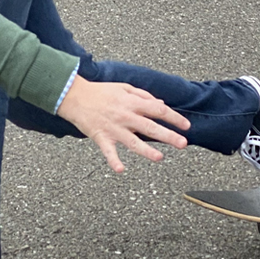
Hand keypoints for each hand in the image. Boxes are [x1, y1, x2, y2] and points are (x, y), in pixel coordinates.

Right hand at [56, 75, 189, 173]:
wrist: (73, 95)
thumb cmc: (100, 92)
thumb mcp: (123, 88)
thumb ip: (143, 96)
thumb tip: (161, 104)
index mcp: (131, 103)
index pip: (158, 110)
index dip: (174, 118)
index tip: (186, 126)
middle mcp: (124, 116)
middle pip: (149, 127)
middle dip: (167, 135)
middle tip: (183, 144)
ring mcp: (113, 128)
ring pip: (132, 141)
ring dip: (146, 150)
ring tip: (159, 157)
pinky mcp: (101, 137)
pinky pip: (108, 151)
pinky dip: (113, 161)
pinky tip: (121, 169)